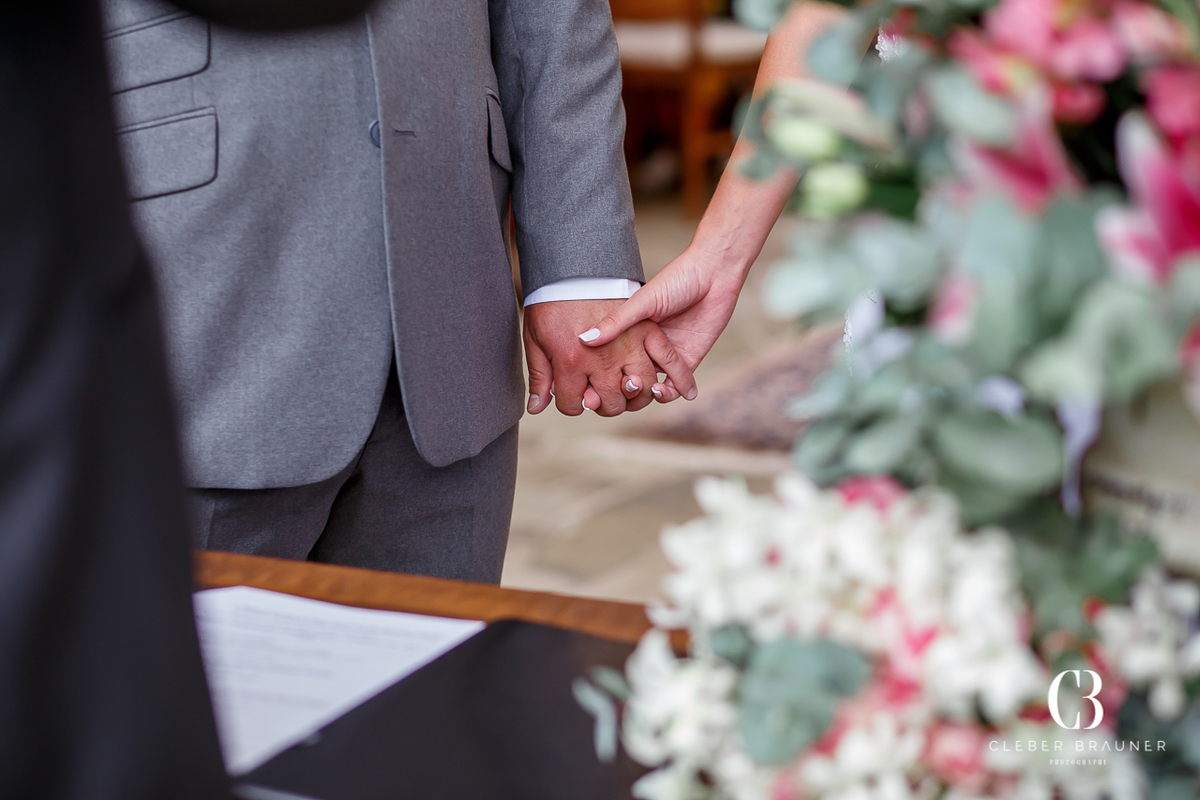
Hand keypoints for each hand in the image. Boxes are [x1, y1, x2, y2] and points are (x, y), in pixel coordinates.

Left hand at [524, 299, 695, 416]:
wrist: (580, 264)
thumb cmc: (552, 300)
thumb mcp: (536, 338)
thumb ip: (539, 375)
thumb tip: (536, 408)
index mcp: (572, 363)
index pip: (574, 404)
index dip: (572, 405)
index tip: (573, 398)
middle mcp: (603, 361)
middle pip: (611, 403)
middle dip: (605, 404)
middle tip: (601, 395)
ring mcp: (629, 347)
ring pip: (641, 390)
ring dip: (637, 397)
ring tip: (629, 390)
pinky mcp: (649, 332)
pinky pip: (670, 362)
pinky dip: (681, 380)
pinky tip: (687, 393)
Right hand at [576, 246, 746, 400]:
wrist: (713, 275)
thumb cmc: (676, 280)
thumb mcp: (641, 301)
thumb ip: (615, 322)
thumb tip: (584, 339)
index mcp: (630, 332)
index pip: (609, 362)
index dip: (598, 378)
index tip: (591, 387)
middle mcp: (645, 346)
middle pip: (627, 379)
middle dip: (619, 392)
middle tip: (614, 394)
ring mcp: (666, 355)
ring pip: (648, 387)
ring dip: (642, 395)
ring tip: (642, 389)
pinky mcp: (687, 361)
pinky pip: (673, 387)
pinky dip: (666, 395)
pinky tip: (659, 390)